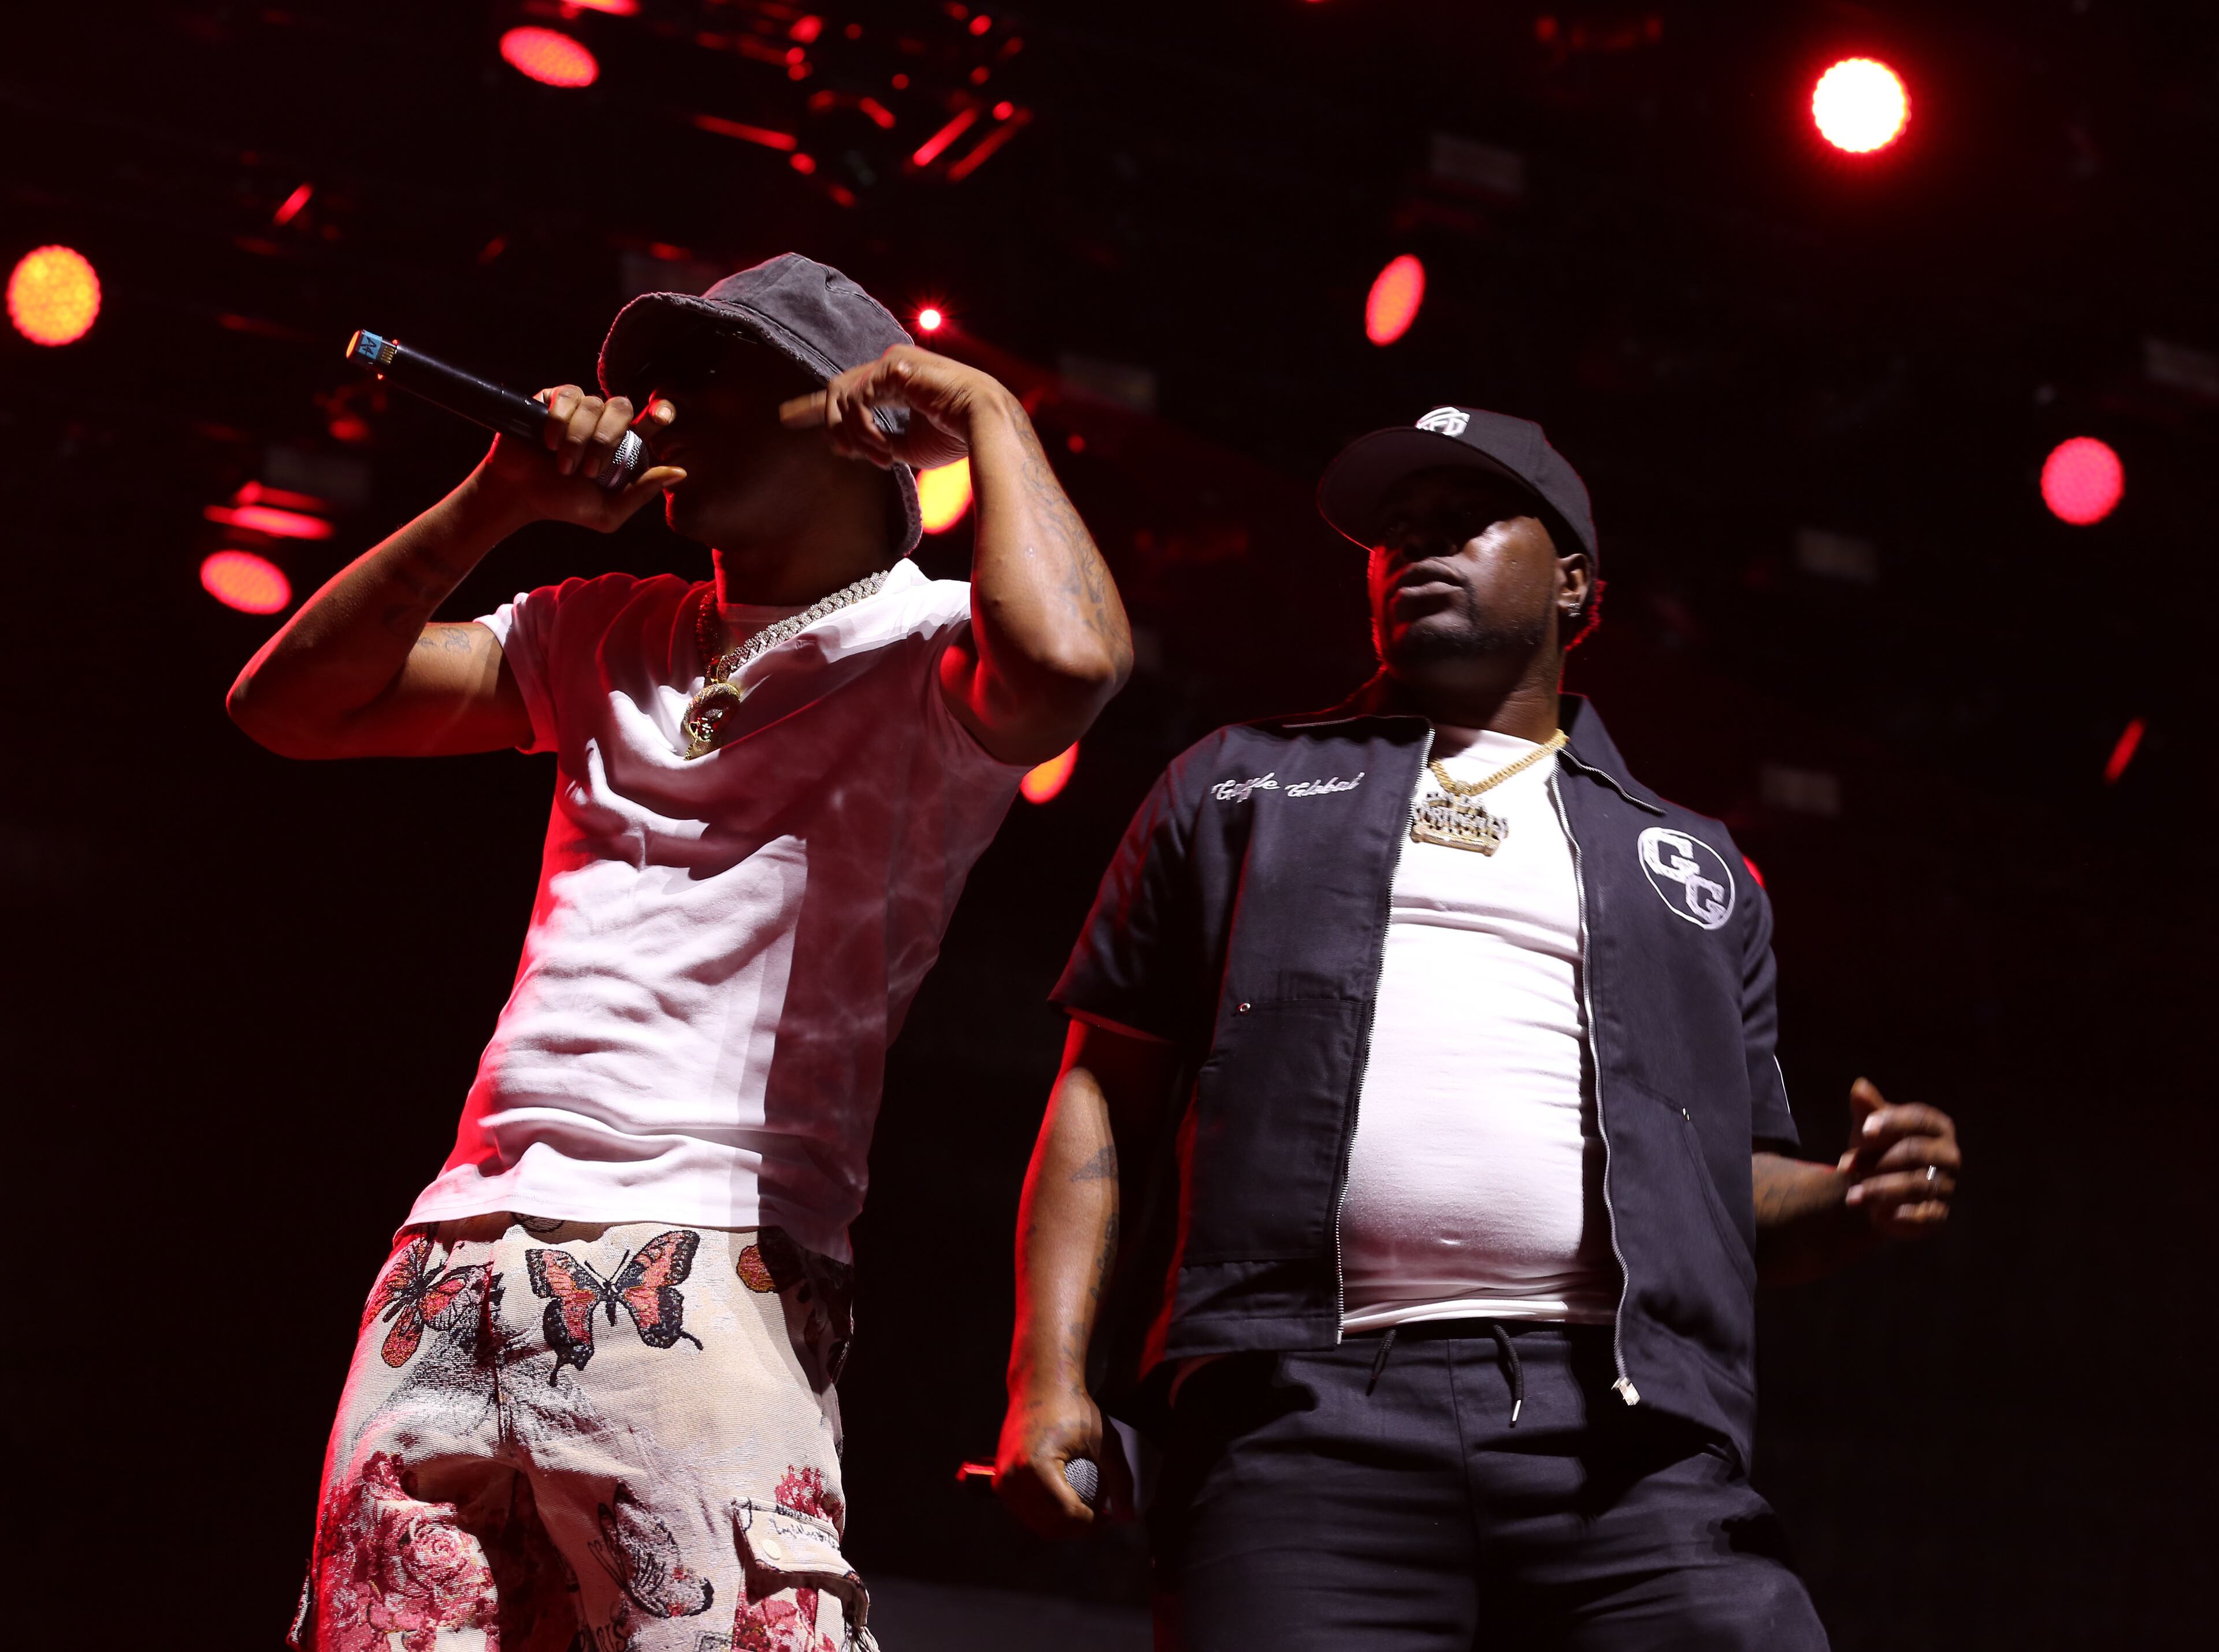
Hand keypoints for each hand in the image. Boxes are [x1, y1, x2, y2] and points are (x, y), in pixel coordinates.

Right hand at [477, 385, 684, 530]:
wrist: (521, 494)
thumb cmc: (565, 504)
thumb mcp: (608, 511)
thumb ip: (643, 492)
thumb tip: (680, 472)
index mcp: (624, 445)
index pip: (650, 419)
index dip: (660, 412)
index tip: (663, 416)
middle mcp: (604, 422)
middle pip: (622, 408)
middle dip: (605, 440)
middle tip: (588, 471)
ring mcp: (579, 408)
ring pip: (592, 404)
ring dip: (577, 439)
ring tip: (562, 466)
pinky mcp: (553, 399)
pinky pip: (566, 396)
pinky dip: (558, 421)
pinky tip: (547, 442)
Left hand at [782, 345, 1013, 471]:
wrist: (983, 425)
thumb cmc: (955, 436)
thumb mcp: (909, 446)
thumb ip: (882, 440)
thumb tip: (857, 448)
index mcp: (895, 381)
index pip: (848, 388)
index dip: (815, 404)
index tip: (789, 416)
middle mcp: (890, 366)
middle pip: (836, 390)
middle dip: (826, 421)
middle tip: (840, 451)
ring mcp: (889, 362)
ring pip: (843, 399)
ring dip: (856, 437)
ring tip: (879, 459)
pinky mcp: (890, 368)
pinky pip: (856, 402)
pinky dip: (865, 432)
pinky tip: (884, 450)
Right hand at [993, 1380, 1126, 1538]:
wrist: (1040, 1385)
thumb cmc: (1075, 1408)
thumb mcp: (1105, 1441)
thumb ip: (1120, 1480)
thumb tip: (1128, 1519)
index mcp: (1036, 1468)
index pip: (1068, 1515)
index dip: (1093, 1523)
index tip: (1109, 1515)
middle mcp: (1012, 1478)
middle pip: (1050, 1526)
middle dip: (1078, 1528)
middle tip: (1099, 1515)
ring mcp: (1002, 1481)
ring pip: (1036, 1524)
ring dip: (1062, 1525)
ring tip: (1085, 1509)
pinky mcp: (999, 1480)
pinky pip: (1025, 1512)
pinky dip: (1046, 1515)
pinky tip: (1067, 1501)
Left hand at [1836, 1076, 1959, 1238]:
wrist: (1874, 1187)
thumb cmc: (1875, 1147)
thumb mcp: (1868, 1127)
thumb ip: (1867, 1109)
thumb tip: (1859, 1086)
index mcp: (1936, 1127)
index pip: (1919, 1119)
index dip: (1892, 1123)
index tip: (1865, 1130)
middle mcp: (1949, 1155)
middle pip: (1915, 1152)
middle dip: (1877, 1160)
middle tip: (1844, 1167)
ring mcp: (1947, 1185)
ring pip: (1916, 1185)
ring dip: (1879, 1190)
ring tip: (1851, 1197)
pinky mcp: (1939, 1214)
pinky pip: (1923, 1216)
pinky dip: (1897, 1216)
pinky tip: (1876, 1216)